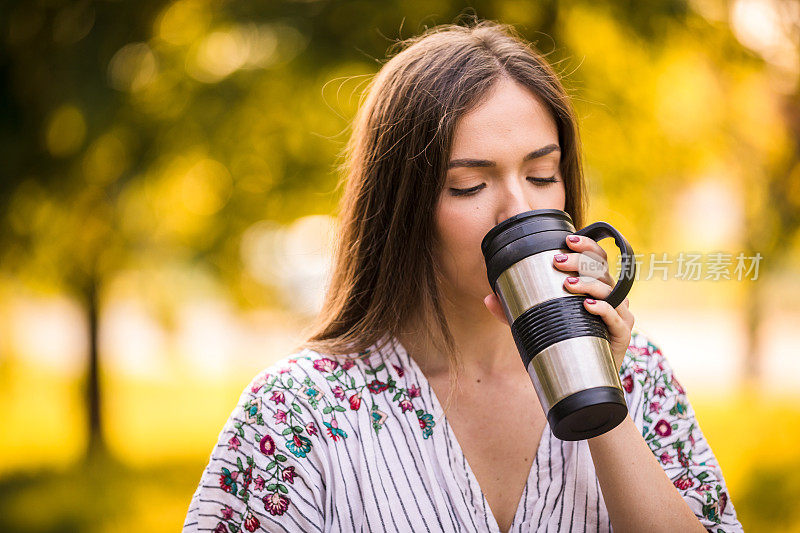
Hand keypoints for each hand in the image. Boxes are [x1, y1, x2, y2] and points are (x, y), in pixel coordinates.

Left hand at [484, 233, 634, 370]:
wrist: (586, 378)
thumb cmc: (565, 342)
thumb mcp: (535, 323)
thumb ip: (513, 311)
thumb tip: (487, 299)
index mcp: (594, 285)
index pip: (595, 257)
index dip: (585, 244)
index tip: (566, 240)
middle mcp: (610, 294)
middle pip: (601, 268)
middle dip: (580, 260)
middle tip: (558, 262)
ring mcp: (619, 312)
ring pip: (609, 289)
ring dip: (588, 283)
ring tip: (567, 285)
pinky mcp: (623, 333)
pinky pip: (617, 317)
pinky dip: (604, 309)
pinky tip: (589, 305)